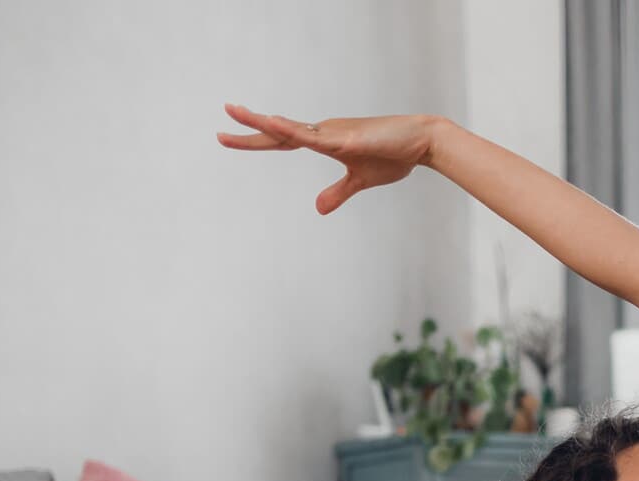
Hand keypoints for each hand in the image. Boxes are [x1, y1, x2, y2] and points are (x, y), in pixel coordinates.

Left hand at [217, 102, 440, 214]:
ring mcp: (333, 133)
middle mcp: (322, 132)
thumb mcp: (360, 181)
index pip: (281, 141)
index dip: (254, 141)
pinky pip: (315, 136)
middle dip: (248, 131)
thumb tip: (317, 209)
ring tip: (237, 113)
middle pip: (278, 133)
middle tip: (218, 132)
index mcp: (323, 140)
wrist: (420, 143)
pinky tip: (275, 125)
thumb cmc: (393, 156)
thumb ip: (338, 193)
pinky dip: (293, 131)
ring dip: (263, 123)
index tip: (227, 137)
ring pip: (291, 129)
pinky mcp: (346, 138)